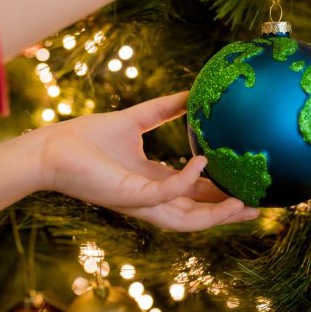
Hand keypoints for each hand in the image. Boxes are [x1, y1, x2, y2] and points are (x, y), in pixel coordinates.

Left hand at [37, 92, 258, 230]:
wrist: (52, 147)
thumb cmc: (88, 138)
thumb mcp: (136, 120)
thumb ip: (165, 109)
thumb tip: (192, 92)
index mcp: (154, 183)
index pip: (194, 195)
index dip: (221, 194)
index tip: (248, 186)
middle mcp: (151, 198)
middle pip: (197, 215)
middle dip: (227, 214)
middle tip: (258, 207)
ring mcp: (141, 200)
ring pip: (187, 218)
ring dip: (216, 214)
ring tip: (244, 202)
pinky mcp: (129, 195)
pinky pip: (165, 192)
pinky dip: (187, 181)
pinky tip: (203, 163)